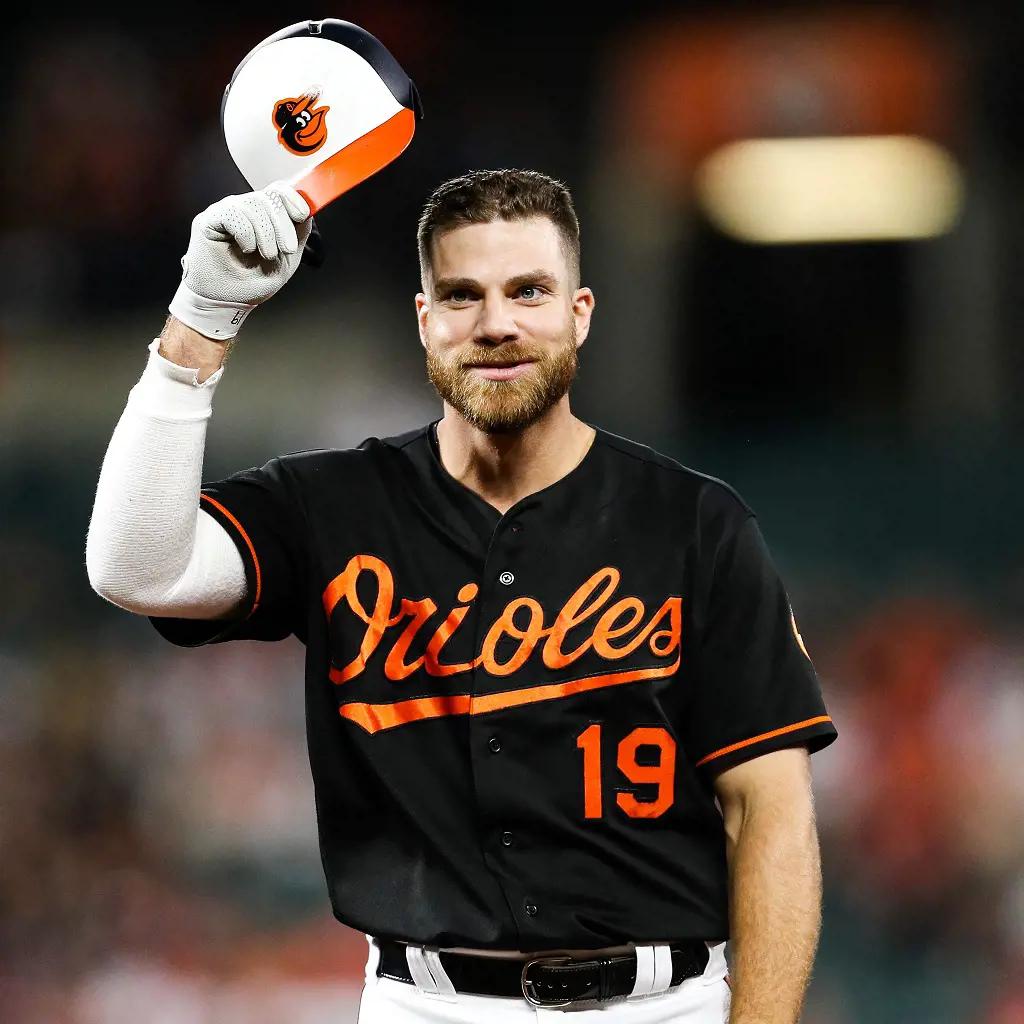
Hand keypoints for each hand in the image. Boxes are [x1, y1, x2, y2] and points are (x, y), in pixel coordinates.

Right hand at [168, 182, 311, 339]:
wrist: (227, 302)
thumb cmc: (252, 282)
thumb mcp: (287, 260)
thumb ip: (298, 235)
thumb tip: (308, 212)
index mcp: (263, 216)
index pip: (278, 191)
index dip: (293, 198)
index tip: (302, 215)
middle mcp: (244, 209)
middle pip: (268, 197)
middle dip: (283, 225)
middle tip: (286, 249)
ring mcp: (226, 212)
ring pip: (252, 204)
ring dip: (265, 233)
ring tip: (267, 255)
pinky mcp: (209, 220)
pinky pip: (232, 213)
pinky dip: (246, 233)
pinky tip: (246, 249)